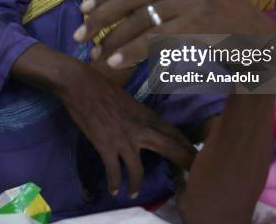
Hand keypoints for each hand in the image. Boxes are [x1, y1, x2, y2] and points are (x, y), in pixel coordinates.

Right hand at [56, 61, 195, 196]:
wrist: (80, 84)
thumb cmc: (101, 86)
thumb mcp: (128, 100)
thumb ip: (137, 116)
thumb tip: (141, 126)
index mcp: (146, 115)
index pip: (173, 133)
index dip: (186, 146)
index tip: (195, 156)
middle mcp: (141, 129)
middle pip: (170, 149)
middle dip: (184, 163)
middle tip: (191, 176)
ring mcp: (124, 139)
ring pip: (138, 169)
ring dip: (137, 183)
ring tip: (134, 193)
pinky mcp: (107, 146)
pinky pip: (114, 171)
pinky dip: (115, 182)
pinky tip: (114, 190)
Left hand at [74, 0, 275, 69]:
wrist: (257, 37)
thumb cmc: (216, 21)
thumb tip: (116, 7)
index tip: (83, 9)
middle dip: (100, 17)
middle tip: (79, 35)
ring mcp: (190, 0)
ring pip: (139, 21)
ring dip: (113, 40)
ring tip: (96, 55)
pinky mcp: (196, 24)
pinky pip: (154, 40)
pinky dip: (131, 52)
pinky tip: (116, 62)